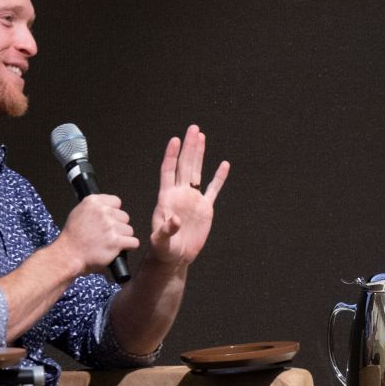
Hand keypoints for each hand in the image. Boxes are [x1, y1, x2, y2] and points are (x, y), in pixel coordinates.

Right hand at [57, 193, 138, 275]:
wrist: (68, 256)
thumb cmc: (72, 238)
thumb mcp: (78, 213)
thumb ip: (94, 208)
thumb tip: (107, 207)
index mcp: (93, 202)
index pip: (116, 202)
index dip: (114, 213)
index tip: (109, 220)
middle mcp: (103, 212)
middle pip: (124, 217)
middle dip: (119, 226)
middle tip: (107, 235)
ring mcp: (110, 226)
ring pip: (129, 230)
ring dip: (123, 238)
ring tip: (109, 243)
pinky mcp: (116, 241)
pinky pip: (134, 242)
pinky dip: (129, 247)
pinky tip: (118, 249)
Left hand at [149, 124, 230, 266]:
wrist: (175, 257)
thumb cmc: (163, 249)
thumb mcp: (160, 241)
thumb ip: (166, 230)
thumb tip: (174, 219)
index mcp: (167, 198)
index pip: (169, 171)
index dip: (172, 155)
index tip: (176, 140)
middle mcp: (180, 194)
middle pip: (185, 165)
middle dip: (189, 147)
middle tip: (193, 128)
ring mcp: (193, 199)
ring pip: (197, 171)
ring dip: (199, 154)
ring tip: (201, 136)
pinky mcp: (205, 208)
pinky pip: (213, 189)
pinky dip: (219, 177)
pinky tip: (224, 165)